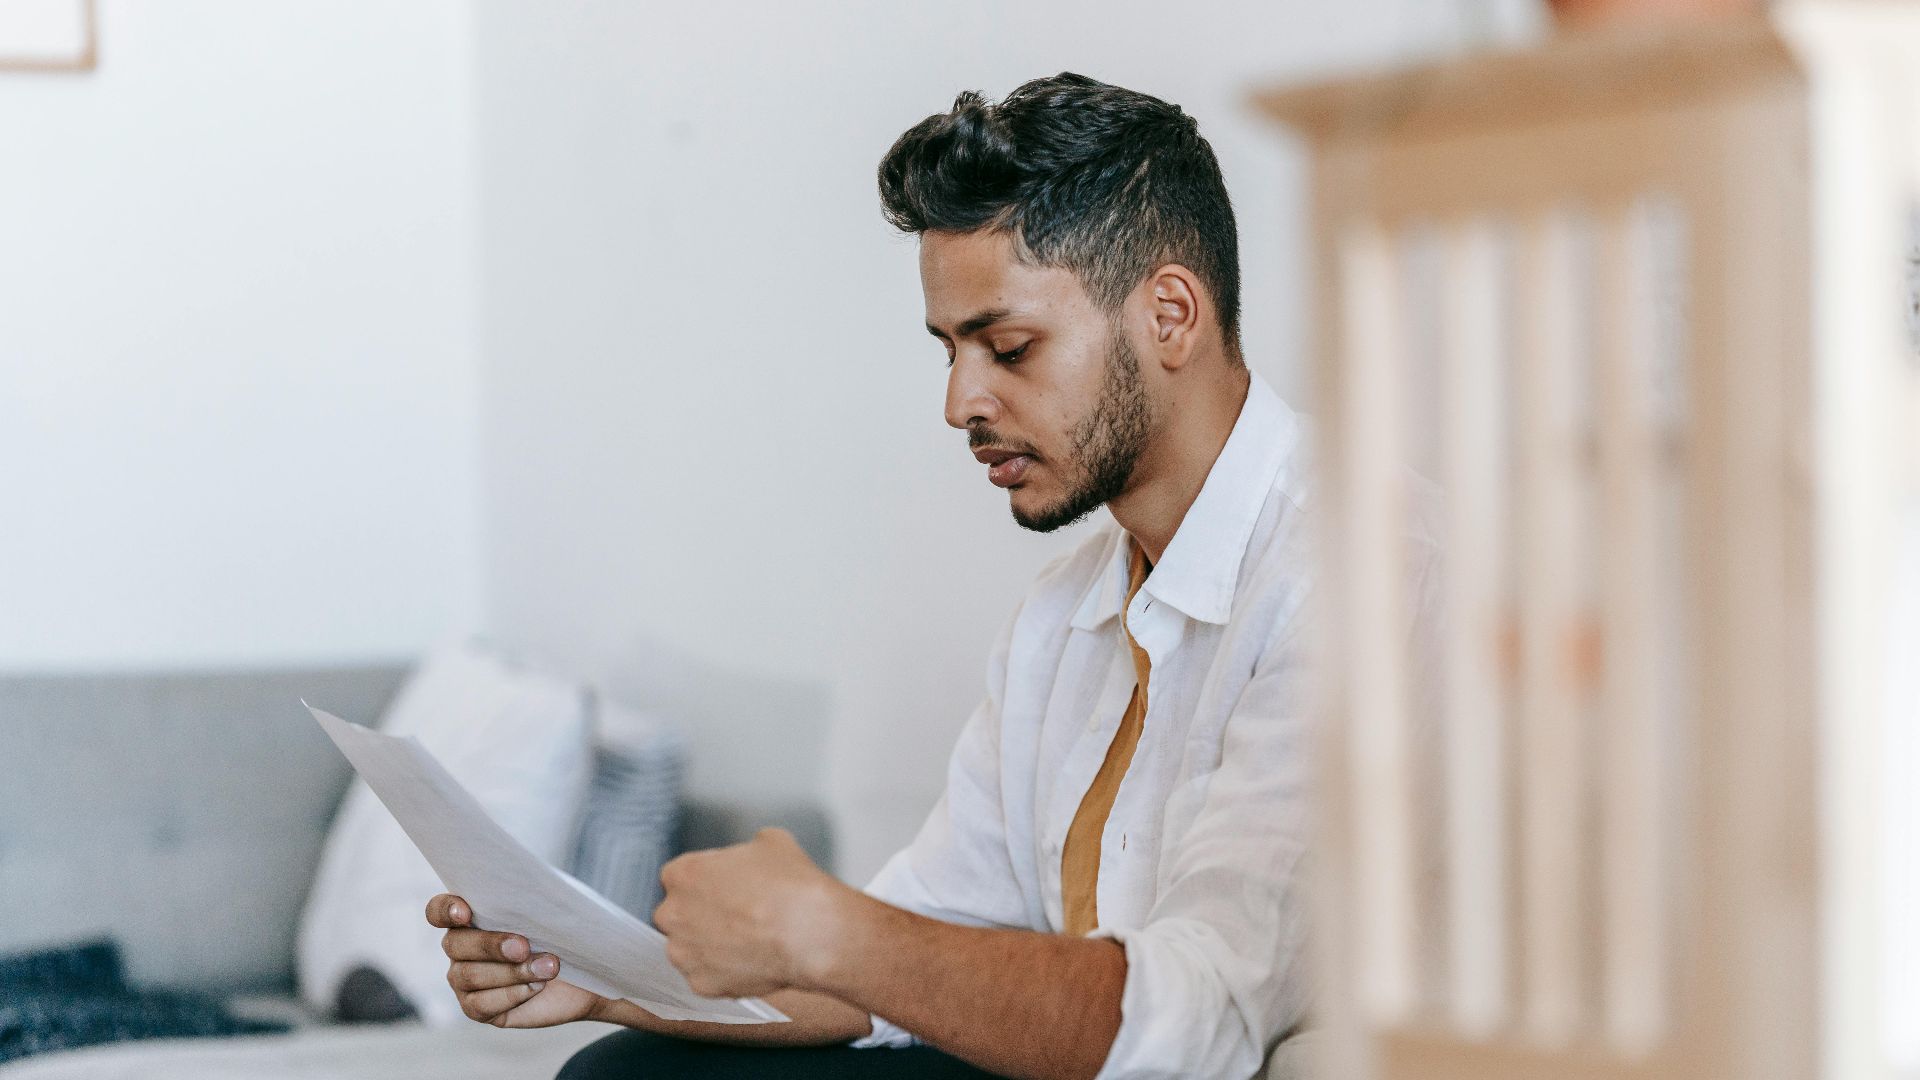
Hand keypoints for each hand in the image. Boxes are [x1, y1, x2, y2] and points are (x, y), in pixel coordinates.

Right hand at [425, 893, 606, 1027]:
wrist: (581, 975)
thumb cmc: (562, 935)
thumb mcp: (551, 912)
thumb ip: (533, 901)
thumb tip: (534, 893)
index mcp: (470, 915)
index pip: (439, 910)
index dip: (445, 910)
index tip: (465, 913)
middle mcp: (459, 947)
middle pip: (455, 944)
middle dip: (491, 945)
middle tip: (524, 947)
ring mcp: (463, 979)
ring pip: (470, 975)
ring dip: (512, 971)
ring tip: (548, 967)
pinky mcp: (476, 1008)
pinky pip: (481, 1004)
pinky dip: (512, 994)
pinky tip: (537, 986)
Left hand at [654, 828, 848, 999]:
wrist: (811, 933)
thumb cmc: (790, 888)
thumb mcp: (771, 843)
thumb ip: (745, 851)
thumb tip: (752, 858)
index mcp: (682, 874)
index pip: (679, 876)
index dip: (705, 881)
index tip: (723, 887)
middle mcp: (673, 914)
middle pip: (677, 914)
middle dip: (700, 915)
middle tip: (735, 914)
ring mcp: (684, 953)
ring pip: (688, 948)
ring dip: (709, 945)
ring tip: (746, 941)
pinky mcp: (701, 984)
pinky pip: (706, 977)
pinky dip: (724, 972)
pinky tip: (750, 961)